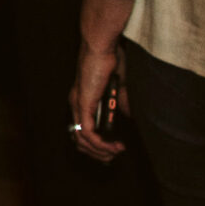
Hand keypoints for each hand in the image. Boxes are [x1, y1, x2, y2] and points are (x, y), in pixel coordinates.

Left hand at [69, 40, 126, 160]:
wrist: (102, 47)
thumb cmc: (109, 60)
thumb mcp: (118, 85)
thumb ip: (122, 102)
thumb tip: (128, 117)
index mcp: (82, 100)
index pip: (81, 130)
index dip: (94, 145)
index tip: (110, 152)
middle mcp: (76, 104)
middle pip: (79, 140)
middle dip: (97, 153)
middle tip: (113, 157)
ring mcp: (78, 105)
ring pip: (82, 140)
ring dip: (100, 151)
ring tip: (116, 152)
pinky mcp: (82, 104)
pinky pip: (86, 132)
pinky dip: (99, 143)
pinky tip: (112, 147)